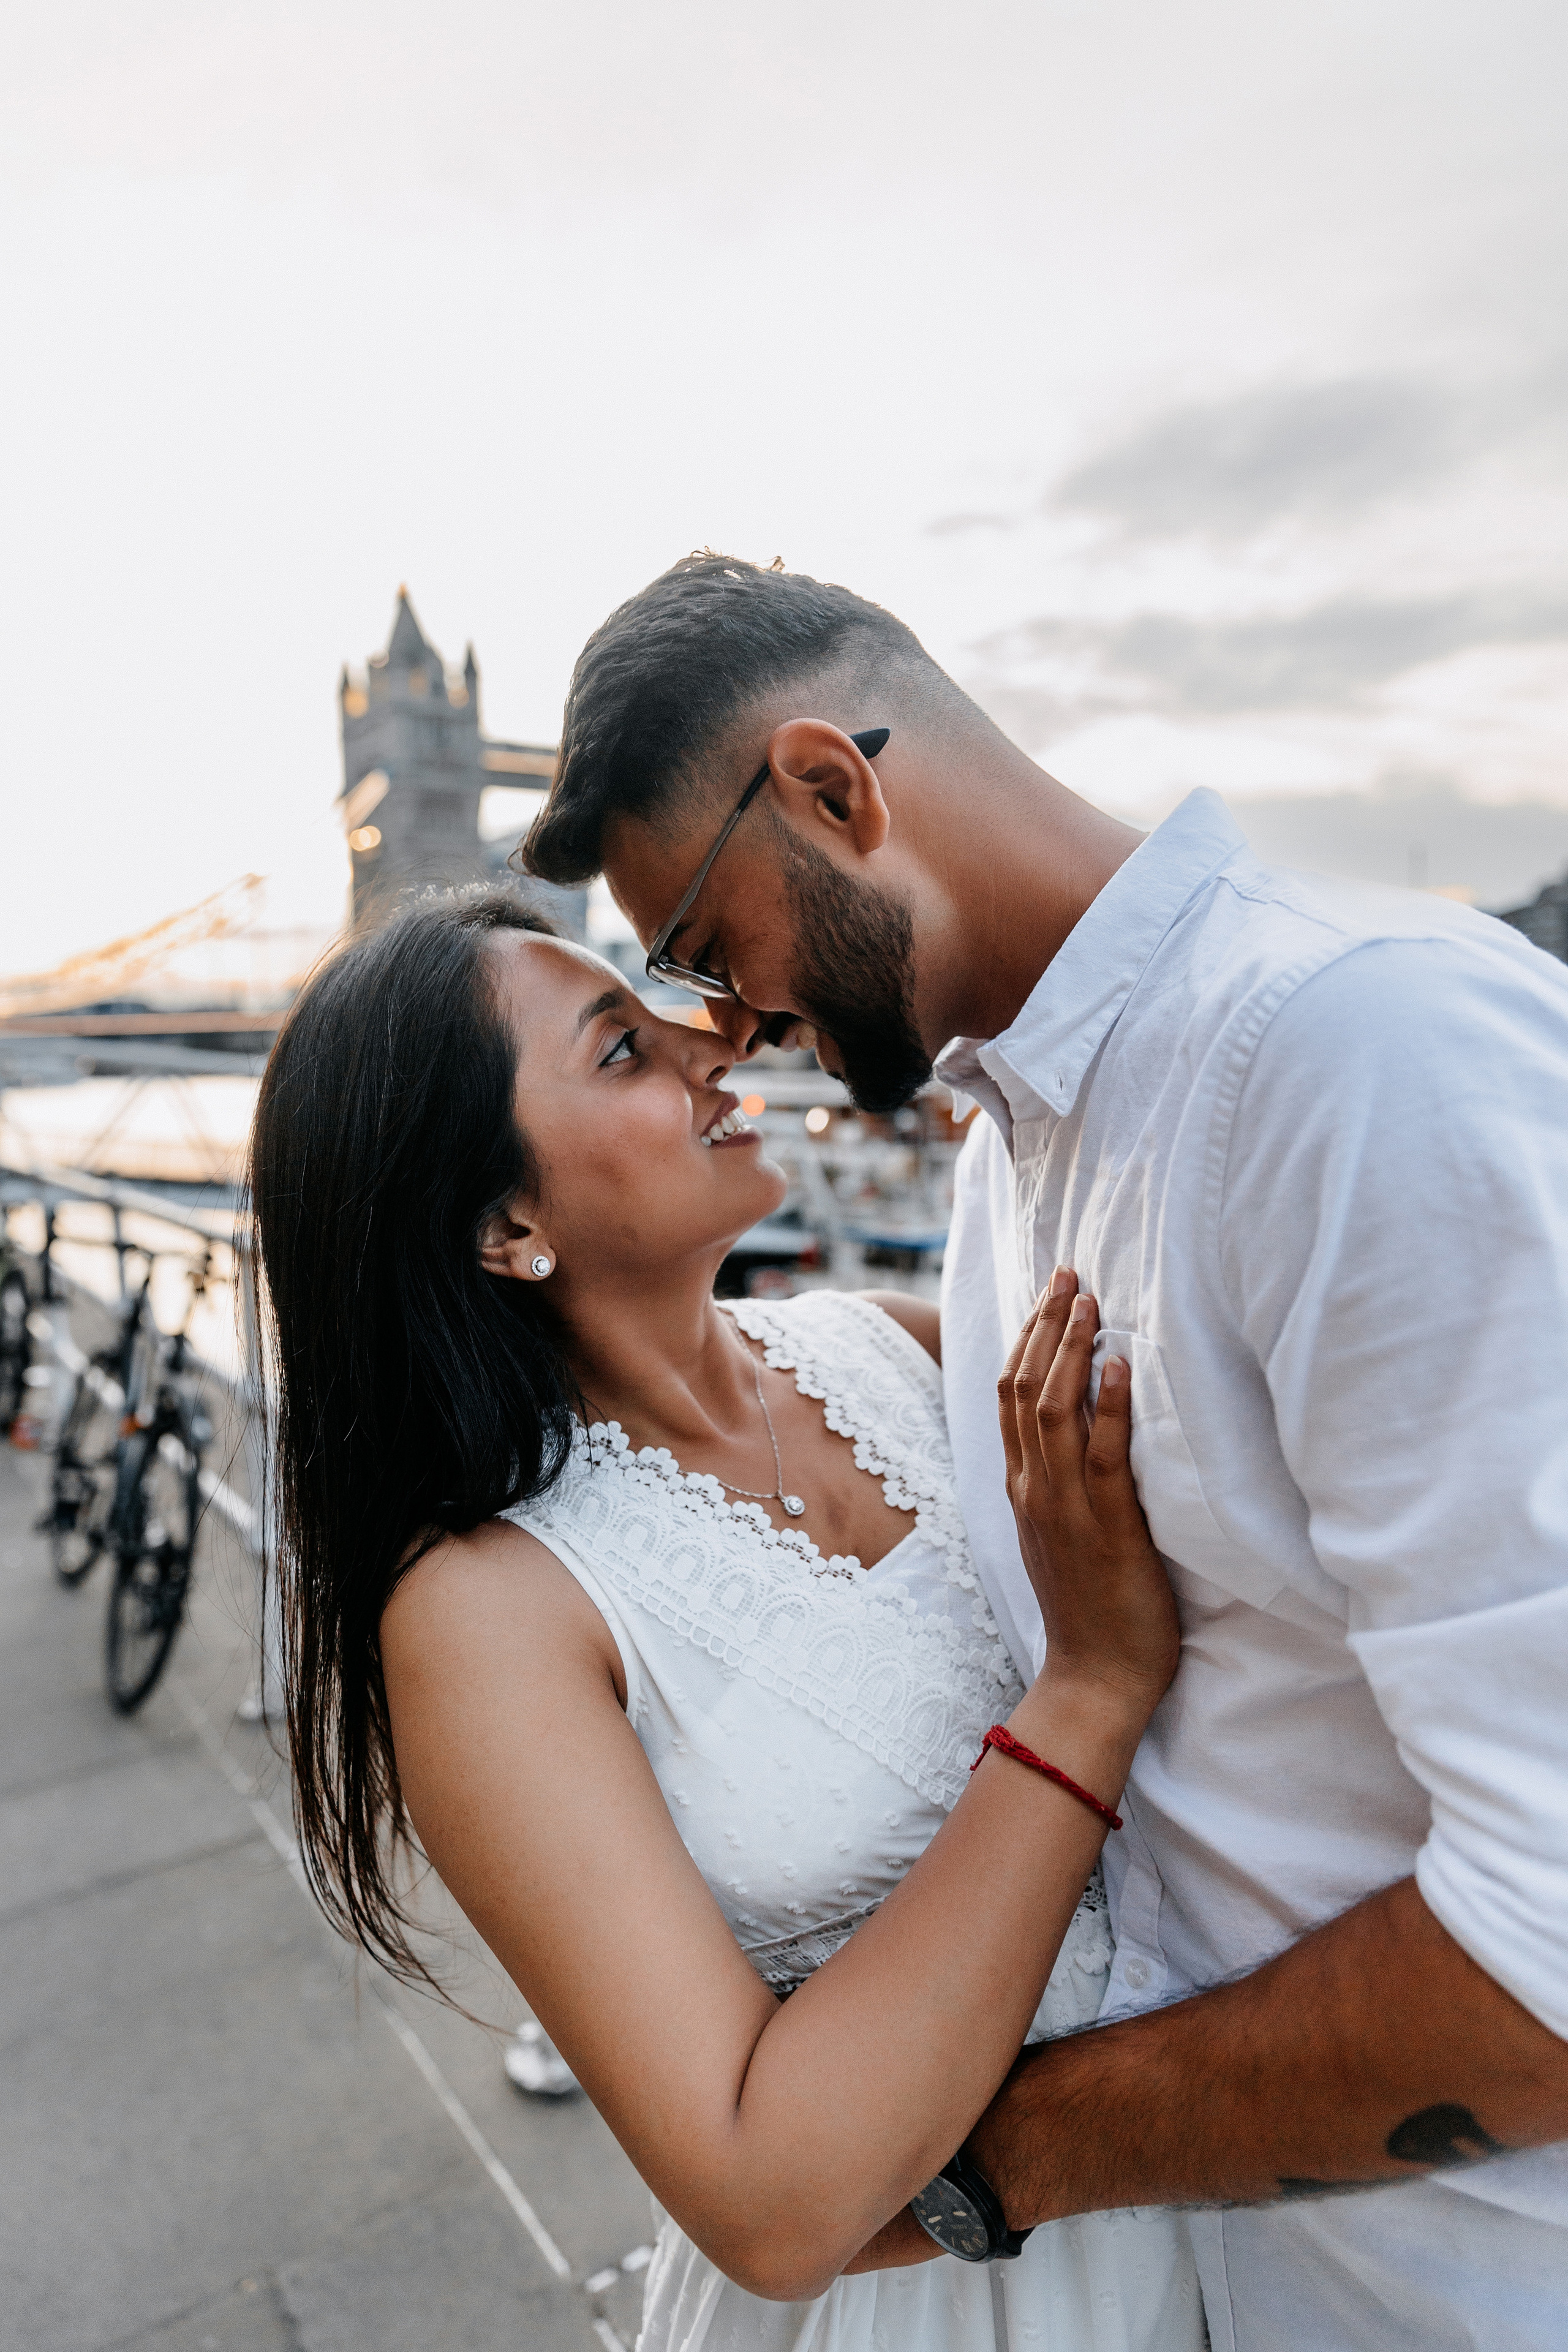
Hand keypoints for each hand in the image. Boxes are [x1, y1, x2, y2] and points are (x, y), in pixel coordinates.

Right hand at [997, 1272, 1179, 1711]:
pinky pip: (1104, 1456)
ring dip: (1072, 1349)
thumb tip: (1081, 1433)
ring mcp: (1066, 1507)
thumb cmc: (1091, 1608)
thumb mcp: (1061, 1534)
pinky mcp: (1108, 1528)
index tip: (1050, 1295)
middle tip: (1070, 1275)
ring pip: (1053, 1411)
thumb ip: (1061, 1484)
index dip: (1027, 1340)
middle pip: (1023, 1389)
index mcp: (1023, 1488)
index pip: (1010, 1398)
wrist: (1096, 1677)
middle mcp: (1035, 1490)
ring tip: (1091, 1301)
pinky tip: (1123, 1366)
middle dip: (1045, 1326)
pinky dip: (1112, 1406)